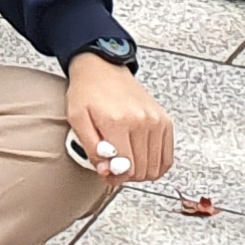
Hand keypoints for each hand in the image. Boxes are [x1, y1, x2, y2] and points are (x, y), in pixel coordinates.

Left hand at [63, 55, 174, 187]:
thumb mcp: (76, 118)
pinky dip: (156, 165)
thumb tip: (107, 171)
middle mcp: (141, 121)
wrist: (102, 67)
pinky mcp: (165, 120)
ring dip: (140, 172)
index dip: (115, 176)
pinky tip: (141, 160)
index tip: (107, 173)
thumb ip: (91, 148)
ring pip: (155, 167)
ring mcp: (156, 121)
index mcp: (117, 121)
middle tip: (114, 169)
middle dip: (126, 175)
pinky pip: (167, 158)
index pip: (124, 167)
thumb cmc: (87, 91)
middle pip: (141, 170)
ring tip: (126, 162)